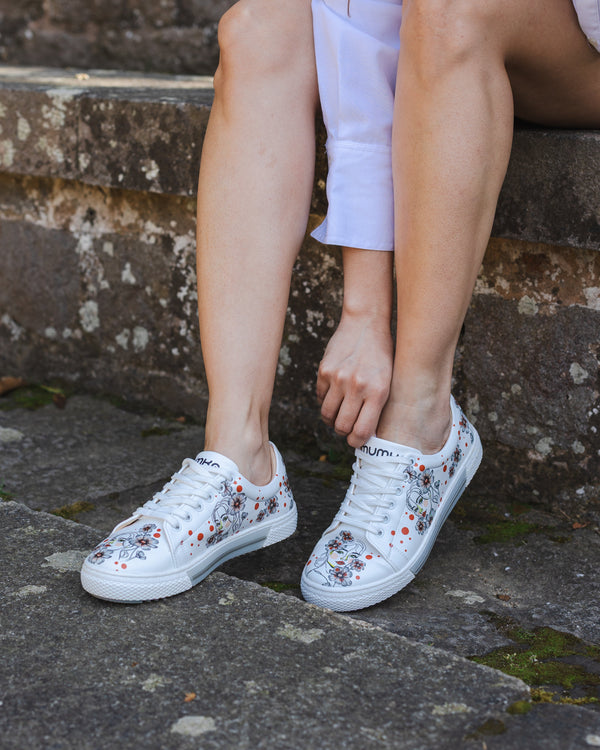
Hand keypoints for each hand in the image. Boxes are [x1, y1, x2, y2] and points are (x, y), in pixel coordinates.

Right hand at [317, 313, 392, 447]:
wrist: (366, 323)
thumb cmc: (382, 355)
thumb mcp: (389, 381)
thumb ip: (377, 406)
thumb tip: (364, 433)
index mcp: (377, 392)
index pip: (362, 432)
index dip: (357, 442)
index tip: (356, 441)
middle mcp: (357, 386)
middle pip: (341, 426)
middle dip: (343, 431)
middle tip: (347, 428)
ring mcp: (338, 378)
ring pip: (327, 414)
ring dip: (332, 418)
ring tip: (339, 413)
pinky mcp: (324, 370)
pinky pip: (320, 397)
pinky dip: (326, 401)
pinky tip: (336, 395)